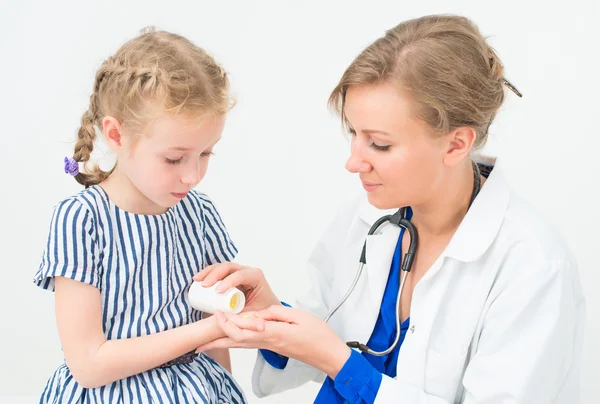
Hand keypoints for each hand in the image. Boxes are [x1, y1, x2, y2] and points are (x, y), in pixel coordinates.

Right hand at [194, 262, 279, 312]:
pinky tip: (198, 279)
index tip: (217, 291)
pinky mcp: (231, 277)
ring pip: (222, 267)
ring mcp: (239, 272)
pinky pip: (219, 272)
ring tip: (196, 280)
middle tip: (203, 285)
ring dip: (208, 272)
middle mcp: (248, 272)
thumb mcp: (252, 316)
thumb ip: (239, 319)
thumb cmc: (262, 314)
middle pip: (229, 267)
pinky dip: (208, 273)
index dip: (228, 281)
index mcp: (256, 277)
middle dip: (215, 274)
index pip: (241, 275)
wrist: (266, 314)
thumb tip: (222, 319)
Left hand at [197, 306, 350, 378]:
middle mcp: (268, 342)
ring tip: (205, 344)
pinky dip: (235, 342)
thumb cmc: (318, 335)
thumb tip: (258, 313)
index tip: (216, 313)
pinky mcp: (272, 347)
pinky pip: (249, 345)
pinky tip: (230, 340)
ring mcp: (269, 346)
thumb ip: (277, 313)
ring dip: (222, 343)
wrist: (328, 354)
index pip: (244, 330)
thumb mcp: (299, 317)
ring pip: (240, 345)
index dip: (227, 323)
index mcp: (273, 333)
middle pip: (236, 341)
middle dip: (216, 339)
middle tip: (198, 340)